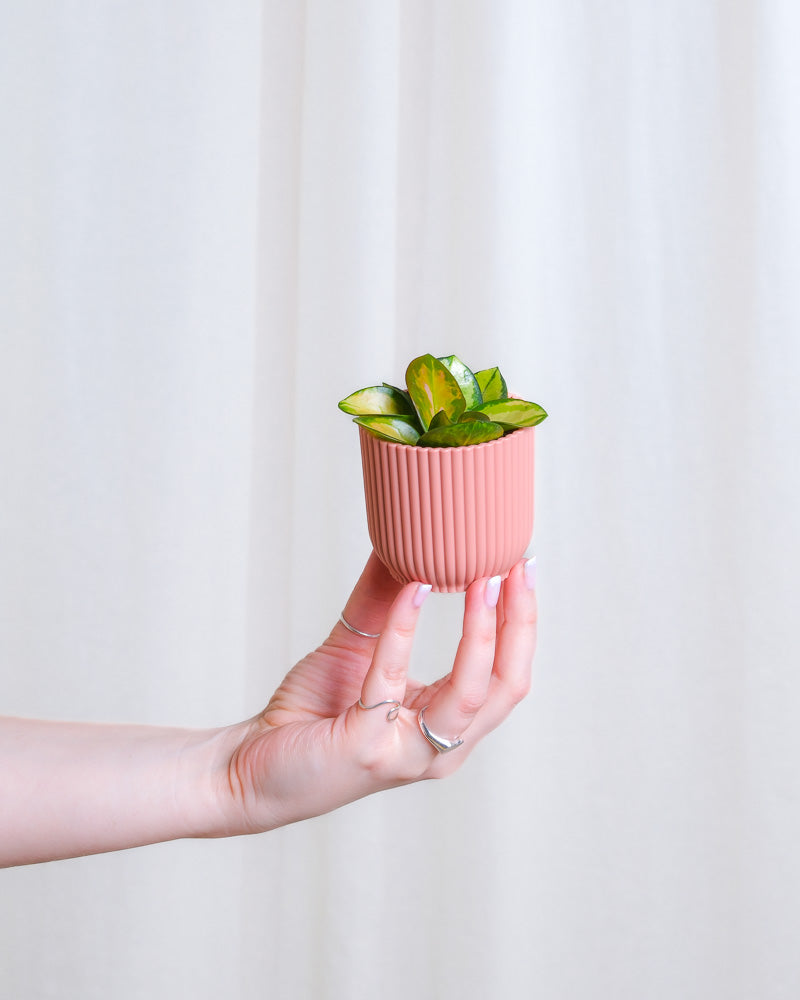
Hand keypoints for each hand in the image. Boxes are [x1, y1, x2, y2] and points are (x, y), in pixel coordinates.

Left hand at [218, 552, 537, 834]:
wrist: (250, 764)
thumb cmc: (311, 712)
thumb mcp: (358, 647)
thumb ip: (386, 602)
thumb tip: (406, 541)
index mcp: (448, 726)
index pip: (507, 676)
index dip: (521, 622)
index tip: (521, 567)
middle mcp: (439, 747)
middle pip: (507, 688)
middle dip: (518, 624)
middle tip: (515, 569)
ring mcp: (406, 754)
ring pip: (470, 694)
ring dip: (481, 632)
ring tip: (482, 580)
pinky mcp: (366, 748)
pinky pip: (391, 680)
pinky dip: (404, 630)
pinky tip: (412, 590)